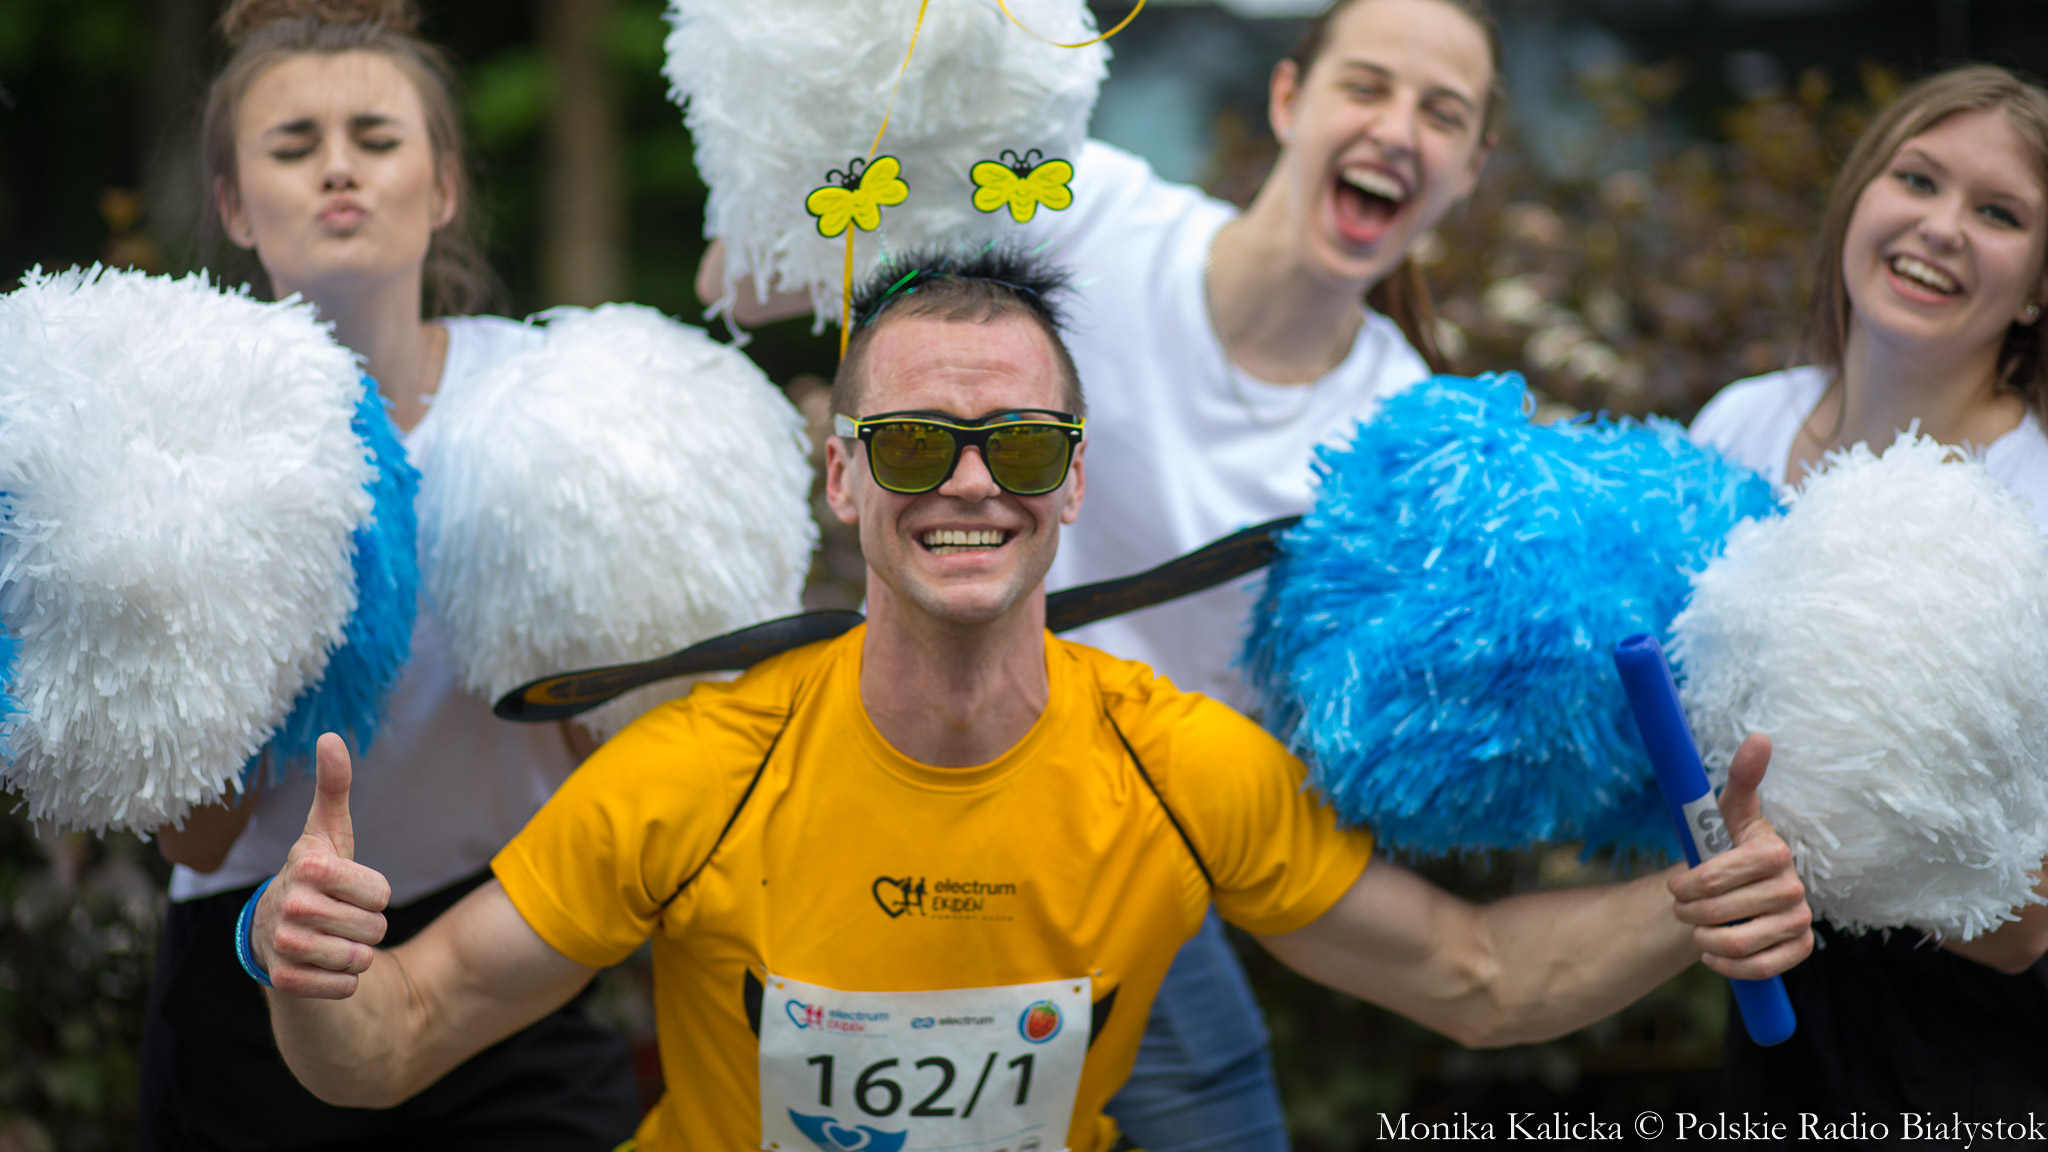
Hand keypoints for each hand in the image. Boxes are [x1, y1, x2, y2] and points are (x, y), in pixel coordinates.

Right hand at [255, 733, 390, 997]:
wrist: (271, 932)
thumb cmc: (314, 876)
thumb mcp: (326, 833)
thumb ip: (334, 787)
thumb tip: (331, 736)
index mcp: (309, 867)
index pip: (382, 893)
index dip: (373, 893)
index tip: (348, 887)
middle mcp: (291, 905)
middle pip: (375, 927)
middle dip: (367, 925)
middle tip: (340, 916)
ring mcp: (284, 945)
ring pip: (361, 959)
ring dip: (357, 953)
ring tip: (332, 938)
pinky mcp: (283, 981)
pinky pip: (345, 987)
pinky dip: (343, 981)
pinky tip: (322, 965)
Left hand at [1666, 733, 1814, 978]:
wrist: (1736, 884)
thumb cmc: (1726, 841)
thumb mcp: (1725, 809)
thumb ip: (1741, 777)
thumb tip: (1760, 737)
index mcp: (1774, 852)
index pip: (1720, 877)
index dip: (1689, 885)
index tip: (1674, 886)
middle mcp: (1793, 887)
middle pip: (1722, 912)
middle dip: (1689, 913)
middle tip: (1680, 908)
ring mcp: (1799, 920)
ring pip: (1739, 944)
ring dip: (1705, 941)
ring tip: (1696, 930)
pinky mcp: (1799, 948)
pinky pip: (1761, 969)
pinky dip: (1730, 967)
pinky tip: (1713, 955)